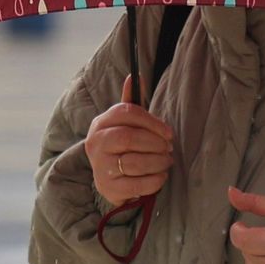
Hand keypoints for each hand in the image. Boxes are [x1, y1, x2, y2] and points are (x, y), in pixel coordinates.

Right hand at [86, 75, 175, 206]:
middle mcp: (95, 143)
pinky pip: (137, 185)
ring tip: (167, 161)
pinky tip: (160, 176)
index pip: (126, 112)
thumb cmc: (123, 146)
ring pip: (135, 162)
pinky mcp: (108, 188)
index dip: (152, 121)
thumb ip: (131, 101)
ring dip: (158, 162)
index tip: (168, 132)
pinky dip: (155, 180)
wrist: (110, 180)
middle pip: (129, 138)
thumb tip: (134, 75)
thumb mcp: (124, 123)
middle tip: (168, 148)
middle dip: (155, 143)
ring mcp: (100, 167)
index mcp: (100, 123)